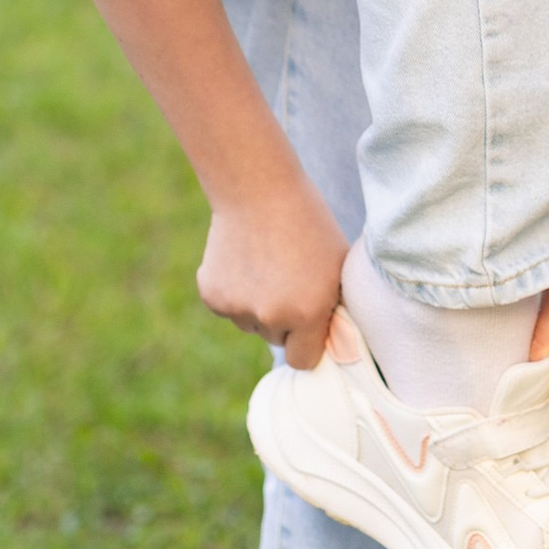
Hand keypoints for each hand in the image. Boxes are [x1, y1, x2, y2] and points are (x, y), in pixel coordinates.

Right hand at [196, 184, 347, 371]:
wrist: (258, 189)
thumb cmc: (308, 224)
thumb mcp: (336, 267)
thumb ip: (332, 309)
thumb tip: (334, 345)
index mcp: (309, 313)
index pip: (303, 360)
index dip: (306, 344)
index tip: (306, 328)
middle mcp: (272, 317)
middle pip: (275, 338)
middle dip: (282, 318)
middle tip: (286, 278)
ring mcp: (238, 308)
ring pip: (250, 323)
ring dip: (256, 305)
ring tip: (265, 264)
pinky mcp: (212, 296)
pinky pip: (228, 308)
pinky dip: (233, 292)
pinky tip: (243, 260)